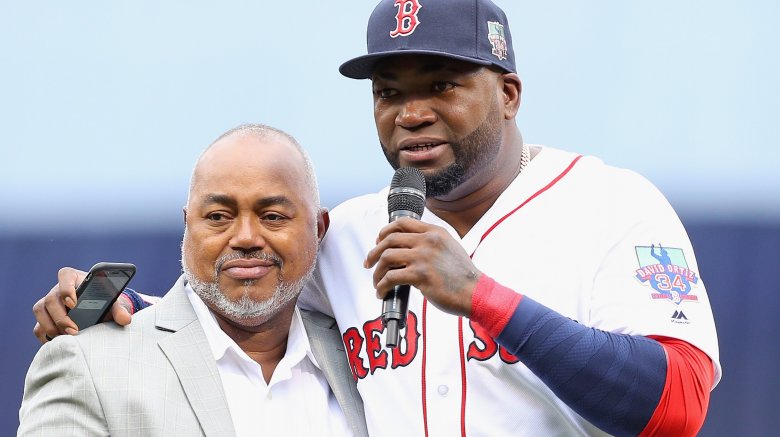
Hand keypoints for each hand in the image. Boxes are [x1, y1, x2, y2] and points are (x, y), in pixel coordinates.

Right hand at [32, 267, 132, 343]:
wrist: (101, 312)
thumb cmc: (106, 302)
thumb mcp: (114, 303)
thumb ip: (120, 310)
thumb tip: (125, 319)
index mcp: (76, 278)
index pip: (65, 275)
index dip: (66, 288)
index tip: (74, 303)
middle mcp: (59, 290)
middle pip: (50, 299)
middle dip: (60, 316)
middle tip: (74, 330)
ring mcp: (49, 304)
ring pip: (40, 311)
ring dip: (51, 326)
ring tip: (67, 337)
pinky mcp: (46, 319)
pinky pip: (38, 327)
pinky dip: (46, 336)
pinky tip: (60, 342)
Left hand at [364, 218, 480, 316]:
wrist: (476, 292)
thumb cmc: (462, 275)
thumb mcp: (449, 248)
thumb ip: (430, 243)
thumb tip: (404, 250)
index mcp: (434, 231)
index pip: (402, 223)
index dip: (384, 232)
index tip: (378, 242)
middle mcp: (428, 241)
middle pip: (389, 239)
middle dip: (374, 252)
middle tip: (369, 263)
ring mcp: (424, 257)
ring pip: (386, 258)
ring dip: (377, 272)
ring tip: (377, 282)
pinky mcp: (420, 275)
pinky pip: (390, 277)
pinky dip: (382, 286)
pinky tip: (382, 292)